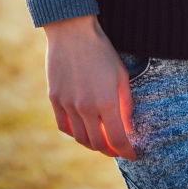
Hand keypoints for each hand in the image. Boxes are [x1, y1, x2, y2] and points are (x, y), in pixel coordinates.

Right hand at [43, 14, 136, 160]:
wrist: (72, 32)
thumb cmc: (101, 50)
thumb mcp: (121, 75)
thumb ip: (125, 103)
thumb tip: (127, 126)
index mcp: (106, 101)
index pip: (117, 139)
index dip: (126, 151)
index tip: (132, 155)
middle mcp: (85, 107)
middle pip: (98, 143)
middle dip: (111, 150)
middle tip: (118, 149)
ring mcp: (67, 105)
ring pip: (80, 138)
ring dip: (93, 145)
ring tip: (102, 142)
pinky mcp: (54, 99)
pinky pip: (64, 126)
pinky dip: (74, 134)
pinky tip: (82, 132)